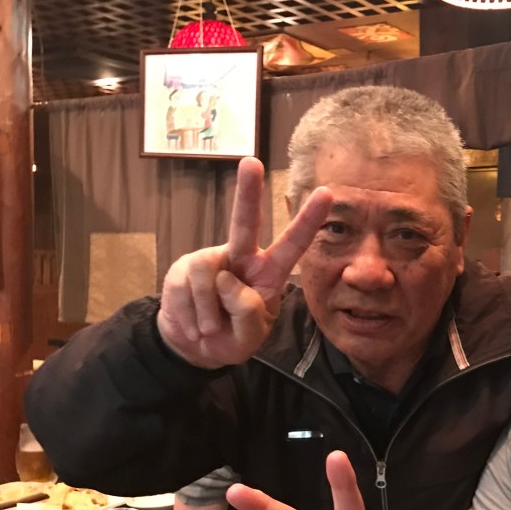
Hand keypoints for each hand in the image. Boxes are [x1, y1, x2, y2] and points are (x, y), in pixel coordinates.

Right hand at [157, 157, 331, 367]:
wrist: (193, 347)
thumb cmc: (231, 336)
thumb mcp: (250, 337)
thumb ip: (248, 314)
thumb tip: (227, 279)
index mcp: (269, 273)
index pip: (293, 244)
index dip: (308, 220)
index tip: (327, 192)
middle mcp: (242, 258)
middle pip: (246, 223)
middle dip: (249, 192)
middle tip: (251, 162)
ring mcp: (211, 261)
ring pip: (209, 276)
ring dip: (210, 312)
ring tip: (210, 329)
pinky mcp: (183, 269)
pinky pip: (187, 290)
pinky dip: (192, 316)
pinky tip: (195, 324)